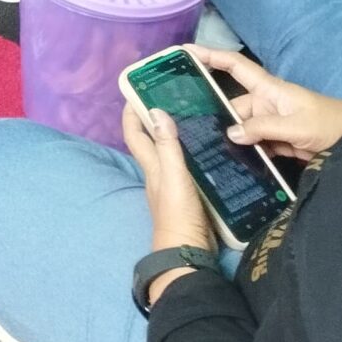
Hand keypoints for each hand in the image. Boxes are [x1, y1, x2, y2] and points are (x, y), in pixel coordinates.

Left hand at [122, 97, 217, 259]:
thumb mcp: (174, 177)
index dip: (131, 112)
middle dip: (155, 117)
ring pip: (170, 152)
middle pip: (151, 140)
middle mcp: (158, 173)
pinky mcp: (189, 194)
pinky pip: (188, 167)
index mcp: (151, 166)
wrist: (189, 252)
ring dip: (176, 134)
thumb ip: (167, 147)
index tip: (136, 89)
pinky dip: (193, 154)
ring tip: (195, 116)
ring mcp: (172, 185)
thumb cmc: (178, 214)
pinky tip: (209, 149)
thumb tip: (154, 111)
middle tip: (174, 97)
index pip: (135, 133)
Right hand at [192, 46, 341, 161]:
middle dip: (214, 115)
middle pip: (232, 106)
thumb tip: (229, 133)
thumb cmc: (328, 123)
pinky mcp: (277, 142)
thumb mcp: (294, 126)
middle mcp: (265, 103)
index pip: (234, 66)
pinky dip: (244, 152)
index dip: (210, 56)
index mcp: (268, 89)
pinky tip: (228, 162)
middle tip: (185, 125)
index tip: (184, 52)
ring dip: (229, 138)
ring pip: (241, 129)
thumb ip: (261, 129)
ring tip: (201, 148)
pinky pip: (254, 144)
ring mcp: (271, 123)